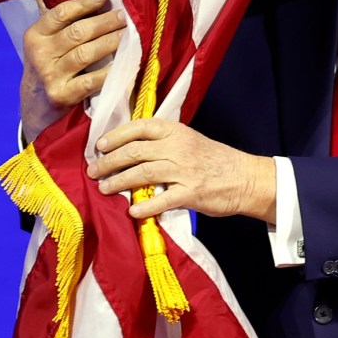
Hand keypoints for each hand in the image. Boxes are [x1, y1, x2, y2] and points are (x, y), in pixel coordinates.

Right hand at [20, 0, 126, 141]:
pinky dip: (111, 71)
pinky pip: (92, 80)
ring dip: (110, 42)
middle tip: (124, 16)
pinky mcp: (62, 95)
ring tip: (128, 35)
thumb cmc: (48, 66)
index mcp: (35, 35)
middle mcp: (40, 54)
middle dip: (104, 22)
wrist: (35, 106)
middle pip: (77, 32)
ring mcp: (50, 76)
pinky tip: (126, 63)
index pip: (60, 14)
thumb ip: (61, 22)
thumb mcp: (45, 43)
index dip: (83, 3)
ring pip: (86, 54)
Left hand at [88, 119, 276, 223]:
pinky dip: (145, 205)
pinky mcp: (192, 193)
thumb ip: (163, 143)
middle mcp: (178, 147)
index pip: (140, 127)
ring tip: (103, 189)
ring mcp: (185, 170)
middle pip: (135, 151)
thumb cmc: (214, 160)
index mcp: (176, 131)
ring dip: (119, 182)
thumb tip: (128, 150)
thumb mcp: (189, 141)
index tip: (99, 145)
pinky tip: (132, 211)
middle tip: (93, 171)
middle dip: (110, 162)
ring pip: (143, 173)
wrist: (245, 177)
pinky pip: (163, 199)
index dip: (116, 135)